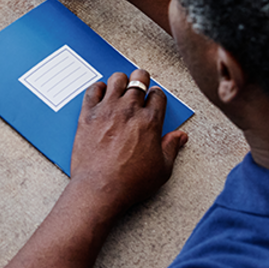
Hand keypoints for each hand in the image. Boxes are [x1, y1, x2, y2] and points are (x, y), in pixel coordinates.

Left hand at [69, 69, 185, 212]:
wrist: (100, 188)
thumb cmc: (131, 182)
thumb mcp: (162, 169)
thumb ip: (172, 147)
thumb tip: (180, 136)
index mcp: (150, 121)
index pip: (158, 95)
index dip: (157, 95)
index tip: (153, 99)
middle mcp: (129, 110)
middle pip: (139, 79)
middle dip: (141, 79)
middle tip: (139, 85)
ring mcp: (107, 110)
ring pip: (116, 79)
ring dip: (121, 81)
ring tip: (120, 88)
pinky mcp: (87, 114)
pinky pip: (92, 90)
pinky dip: (98, 88)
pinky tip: (101, 94)